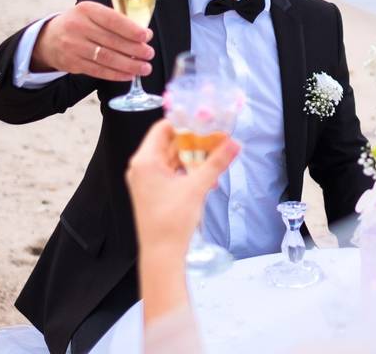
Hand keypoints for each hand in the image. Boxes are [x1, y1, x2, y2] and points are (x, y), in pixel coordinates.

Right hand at [31, 1, 154, 80]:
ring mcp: (73, 46)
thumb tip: (144, 35)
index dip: (131, 30)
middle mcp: (77, 27)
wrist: (50, 38)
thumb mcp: (93, 14)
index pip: (112, 20)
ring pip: (106, 58)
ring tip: (145, 68)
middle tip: (149, 54)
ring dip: (129, 65)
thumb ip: (115, 21)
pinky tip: (130, 75)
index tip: (147, 36)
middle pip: (111, 41)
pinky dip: (116, 74)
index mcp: (86, 10)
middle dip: (134, 49)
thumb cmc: (82, 24)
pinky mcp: (72, 63)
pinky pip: (98, 70)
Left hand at [126, 119, 238, 258]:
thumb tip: (234, 143)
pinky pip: (172, 172)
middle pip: (170, 143)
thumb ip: (216, 162)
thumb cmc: (171, 221)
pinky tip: (207, 177)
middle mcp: (142, 168)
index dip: (185, 123)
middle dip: (195, 142)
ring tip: (215, 160)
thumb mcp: (197, 187)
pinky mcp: (153, 191)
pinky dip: (188, 171)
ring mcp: (147, 180)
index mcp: (145, 161)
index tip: (206, 122)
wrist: (162, 254)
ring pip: (173, 158)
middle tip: (217, 139)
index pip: (163, 128)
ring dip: (194, 158)